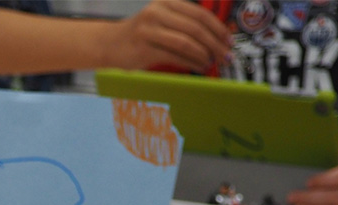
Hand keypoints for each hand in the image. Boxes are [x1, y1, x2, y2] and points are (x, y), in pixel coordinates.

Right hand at [106, 0, 231, 71]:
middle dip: (215, 43)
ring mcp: (148, 30)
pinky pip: (174, 55)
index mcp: (166, 2)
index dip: (217, 28)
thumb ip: (184, 25)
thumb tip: (215, 38)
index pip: (199, 14)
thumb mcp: (162, 22)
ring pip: (186, 42)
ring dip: (204, 54)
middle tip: (225, 55)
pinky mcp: (143, 48)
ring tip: (212, 63)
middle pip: (195, 28)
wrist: (109, 45)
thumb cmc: (140, 36)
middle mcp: (157, 12)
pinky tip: (199, 66)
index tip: (228, 40)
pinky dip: (191, 62)